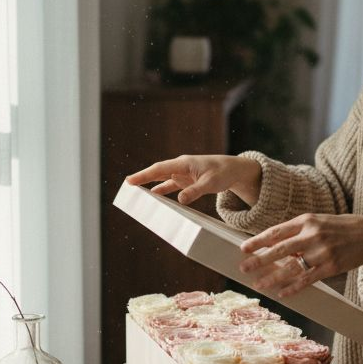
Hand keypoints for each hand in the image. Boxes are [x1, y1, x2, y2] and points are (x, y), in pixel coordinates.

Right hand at [125, 154, 261, 205]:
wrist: (235, 169)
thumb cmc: (224, 172)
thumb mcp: (211, 183)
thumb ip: (195, 191)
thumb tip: (180, 199)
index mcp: (184, 163)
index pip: (160, 169)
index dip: (144, 175)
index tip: (131, 180)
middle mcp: (181, 166)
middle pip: (157, 172)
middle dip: (142, 178)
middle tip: (127, 185)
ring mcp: (183, 173)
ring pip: (162, 177)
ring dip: (150, 183)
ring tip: (136, 191)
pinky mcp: (187, 179)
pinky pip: (171, 184)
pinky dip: (162, 189)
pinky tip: (154, 194)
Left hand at [237, 214, 362, 297]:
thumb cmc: (342, 227)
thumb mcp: (319, 221)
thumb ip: (297, 231)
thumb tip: (273, 245)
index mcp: (307, 220)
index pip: (277, 232)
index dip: (258, 241)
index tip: (244, 248)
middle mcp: (313, 235)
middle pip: (280, 250)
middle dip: (259, 260)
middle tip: (244, 268)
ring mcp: (322, 252)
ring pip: (292, 268)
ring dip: (273, 278)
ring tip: (259, 284)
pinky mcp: (331, 267)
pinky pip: (307, 280)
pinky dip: (293, 288)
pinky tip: (281, 293)